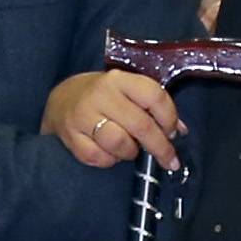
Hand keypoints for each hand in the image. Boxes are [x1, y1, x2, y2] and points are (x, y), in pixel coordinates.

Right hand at [41, 68, 183, 169]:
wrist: (62, 100)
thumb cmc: (104, 98)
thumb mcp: (127, 92)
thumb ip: (153, 107)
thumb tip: (179, 131)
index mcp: (119, 80)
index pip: (153, 96)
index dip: (169, 117)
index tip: (174, 131)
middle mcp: (100, 95)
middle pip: (141, 125)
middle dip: (160, 147)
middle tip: (169, 159)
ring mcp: (83, 116)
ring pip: (120, 144)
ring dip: (131, 152)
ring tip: (130, 149)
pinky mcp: (71, 136)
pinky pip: (99, 158)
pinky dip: (109, 160)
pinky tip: (110, 152)